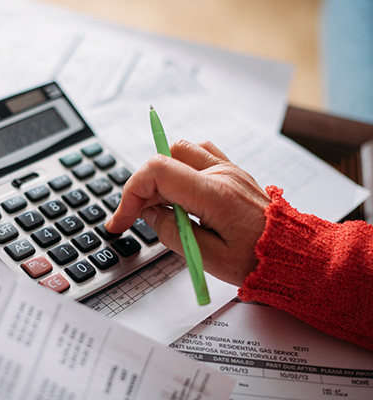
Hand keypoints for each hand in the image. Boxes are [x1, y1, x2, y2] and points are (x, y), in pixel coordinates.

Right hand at [105, 140, 270, 285]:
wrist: (295, 255)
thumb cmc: (258, 261)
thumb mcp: (209, 259)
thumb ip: (172, 233)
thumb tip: (149, 214)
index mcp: (215, 194)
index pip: (158, 171)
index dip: (132, 193)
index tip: (123, 219)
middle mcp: (222, 174)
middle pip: (165, 158)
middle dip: (142, 188)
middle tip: (139, 218)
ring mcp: (229, 169)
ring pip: (181, 150)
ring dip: (161, 174)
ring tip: (159, 205)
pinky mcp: (232, 173)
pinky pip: (200, 154)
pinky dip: (180, 167)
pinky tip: (179, 190)